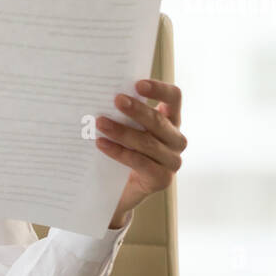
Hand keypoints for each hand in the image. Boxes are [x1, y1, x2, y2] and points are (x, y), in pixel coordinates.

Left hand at [95, 79, 186, 227]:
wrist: (118, 191)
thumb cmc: (122, 151)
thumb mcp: (125, 129)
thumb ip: (122, 113)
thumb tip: (99, 93)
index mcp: (171, 120)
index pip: (174, 98)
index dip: (159, 90)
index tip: (138, 84)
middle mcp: (176, 139)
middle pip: (159, 120)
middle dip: (136, 109)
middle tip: (116, 99)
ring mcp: (172, 161)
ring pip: (148, 142)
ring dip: (122, 131)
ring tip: (100, 122)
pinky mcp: (162, 179)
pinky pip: (140, 162)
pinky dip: (119, 152)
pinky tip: (101, 144)